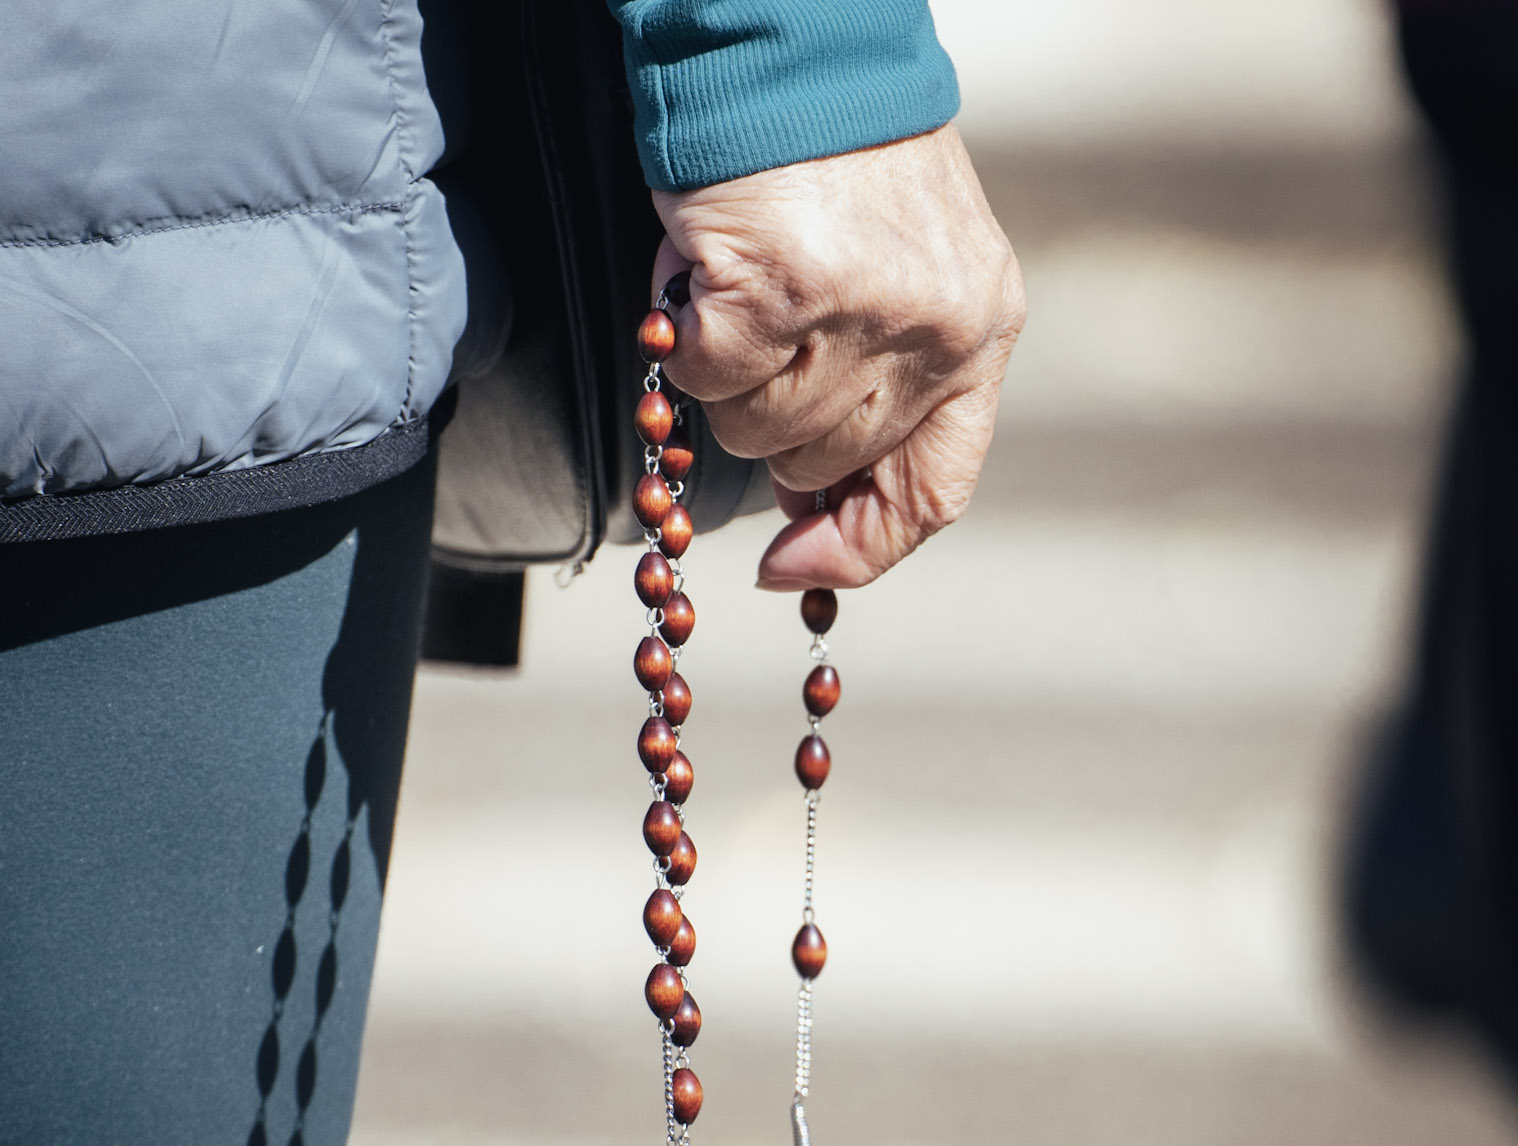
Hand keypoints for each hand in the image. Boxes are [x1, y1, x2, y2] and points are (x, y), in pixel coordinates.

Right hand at [650, 123, 1024, 591]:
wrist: (790, 44)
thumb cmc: (837, 164)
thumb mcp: (905, 279)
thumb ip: (880, 392)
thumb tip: (806, 520)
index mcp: (980, 331)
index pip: (934, 491)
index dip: (858, 548)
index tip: (795, 566)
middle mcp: (939, 328)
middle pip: (828, 464)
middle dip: (777, 423)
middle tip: (765, 340)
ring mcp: (865, 311)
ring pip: (762, 432)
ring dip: (731, 376)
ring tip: (744, 288)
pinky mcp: (786, 289)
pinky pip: (714, 381)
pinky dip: (691, 340)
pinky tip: (709, 278)